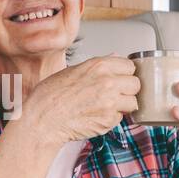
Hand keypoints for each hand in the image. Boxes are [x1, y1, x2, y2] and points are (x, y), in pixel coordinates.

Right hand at [17, 55, 139, 145]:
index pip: (130, 66)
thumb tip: (115, 57)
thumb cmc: (50, 95)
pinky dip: (112, 119)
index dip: (125, 74)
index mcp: (99, 66)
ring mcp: (110, 102)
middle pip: (136, 84)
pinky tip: (96, 116)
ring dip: (123, 106)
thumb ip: (98, 65)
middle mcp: (108, 82)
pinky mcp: (108, 120)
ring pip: (133, 103)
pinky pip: (120, 118)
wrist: (43, 119)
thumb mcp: (73, 70)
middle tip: (115, 94)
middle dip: (127, 90)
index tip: (120, 78)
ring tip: (106, 106)